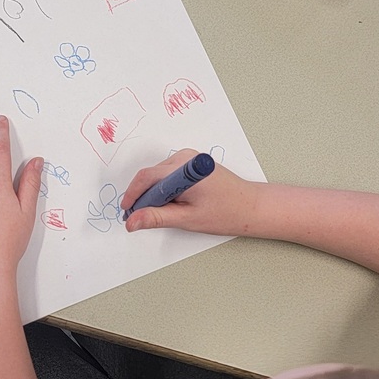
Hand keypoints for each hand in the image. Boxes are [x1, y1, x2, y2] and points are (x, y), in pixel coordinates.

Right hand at [122, 149, 256, 235]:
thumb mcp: (187, 219)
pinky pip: (168, 173)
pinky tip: (171, 203)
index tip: (128, 212)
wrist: (250, 206)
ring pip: (158, 174)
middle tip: (141, 217)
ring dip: (154, 193)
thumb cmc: (225, 212)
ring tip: (161, 212)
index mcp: (185, 170)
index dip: (133, 195)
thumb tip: (133, 221)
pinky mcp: (192, 162)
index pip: (147, 178)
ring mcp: (189, 158)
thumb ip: (157, 218)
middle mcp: (186, 158)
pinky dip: (164, 188)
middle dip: (143, 196)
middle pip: (151, 175)